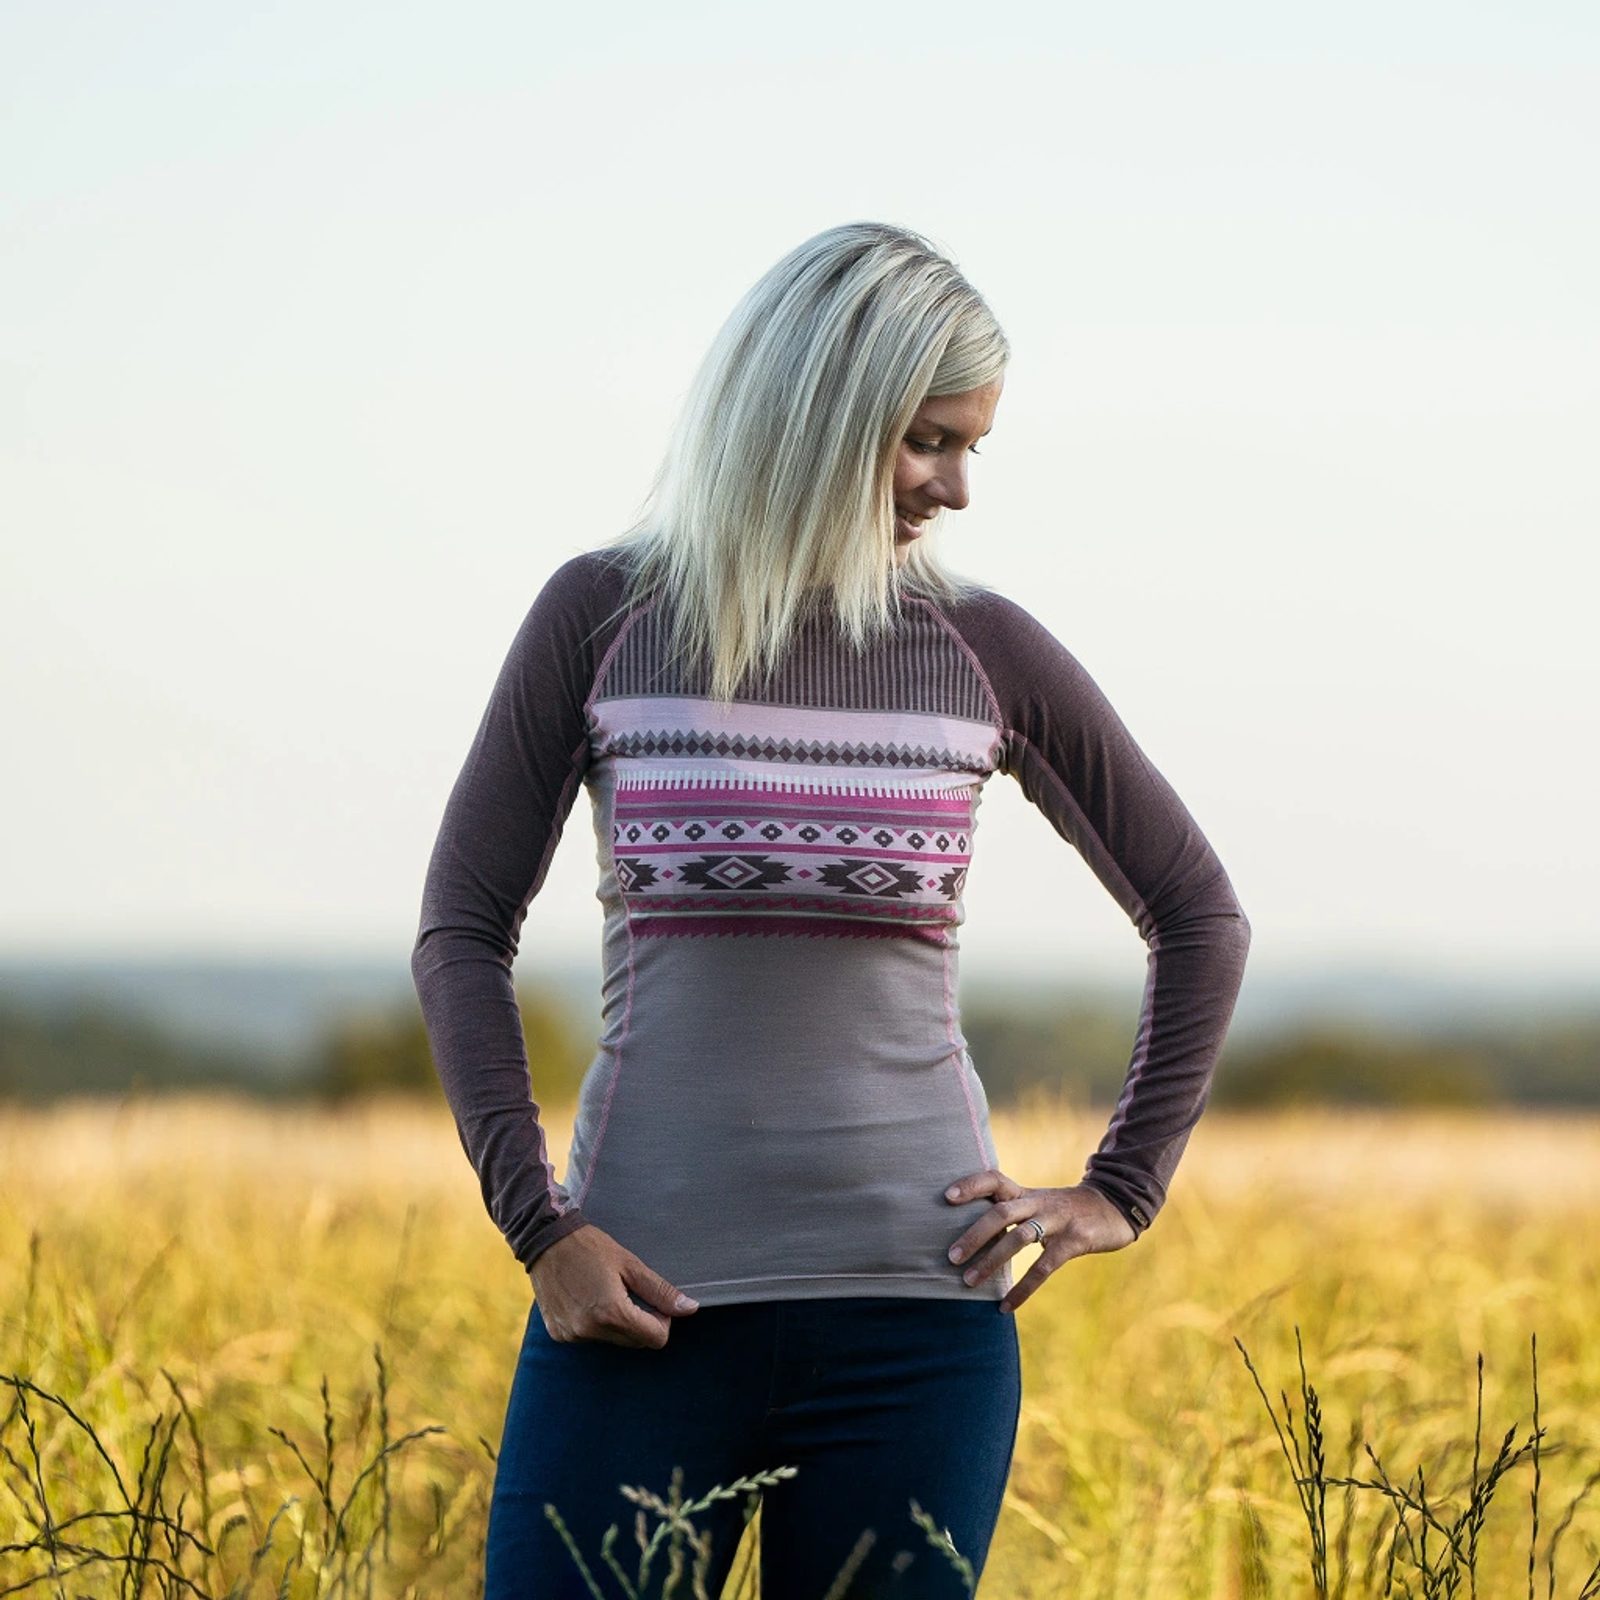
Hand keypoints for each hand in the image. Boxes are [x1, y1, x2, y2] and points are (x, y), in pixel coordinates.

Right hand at [527, 1224, 699, 1348]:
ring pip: (613, 1341)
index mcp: (611, 1313)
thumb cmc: (591, 1247)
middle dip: (642, 1323)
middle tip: (631, 1293)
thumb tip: (690, 1309)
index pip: (655, 1339)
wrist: (545, 1240)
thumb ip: (660, 1291)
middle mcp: (590, 1330)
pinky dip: (595, 1324)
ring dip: (618, 1324)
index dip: (662, 1321)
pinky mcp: (559, 1334)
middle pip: (635, 1343)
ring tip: (606, 1292)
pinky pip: (590, 1338)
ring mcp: (572, 1335)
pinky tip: (587, 1298)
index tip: (653, 1301)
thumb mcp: (630, 1264)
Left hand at [943, 1170, 1137, 1314]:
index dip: (971, 1184)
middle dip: (974, 1235)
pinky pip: (1044, 1267)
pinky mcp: (1075, 1241)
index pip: (995, 1178)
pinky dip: (1022, 1289)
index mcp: (1027, 1192)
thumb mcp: (1039, 1203)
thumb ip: (1012, 1212)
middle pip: (1001, 1212)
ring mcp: (1058, 1220)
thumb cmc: (1066, 1210)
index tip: (946, 1197)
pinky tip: (1006, 1306)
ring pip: (1019, 1238)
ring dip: (992, 1261)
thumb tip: (971, 1234)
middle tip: (951, 1257)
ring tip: (969, 1282)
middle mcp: (1039, 1202)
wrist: (1115, 1208)